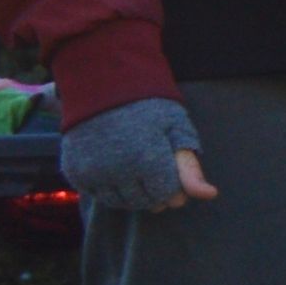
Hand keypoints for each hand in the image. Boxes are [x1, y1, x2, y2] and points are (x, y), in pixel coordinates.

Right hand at [58, 97, 215, 217]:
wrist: (100, 82)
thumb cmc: (146, 103)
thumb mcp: (176, 129)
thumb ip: (190, 167)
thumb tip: (210, 195)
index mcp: (146, 161)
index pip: (166, 196)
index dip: (173, 186)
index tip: (170, 168)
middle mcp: (117, 172)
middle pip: (143, 201)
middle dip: (153, 191)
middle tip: (153, 167)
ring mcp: (92, 173)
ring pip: (119, 201)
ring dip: (131, 192)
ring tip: (135, 166)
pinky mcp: (75, 172)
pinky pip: (97, 194)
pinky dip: (108, 187)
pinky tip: (115, 167)